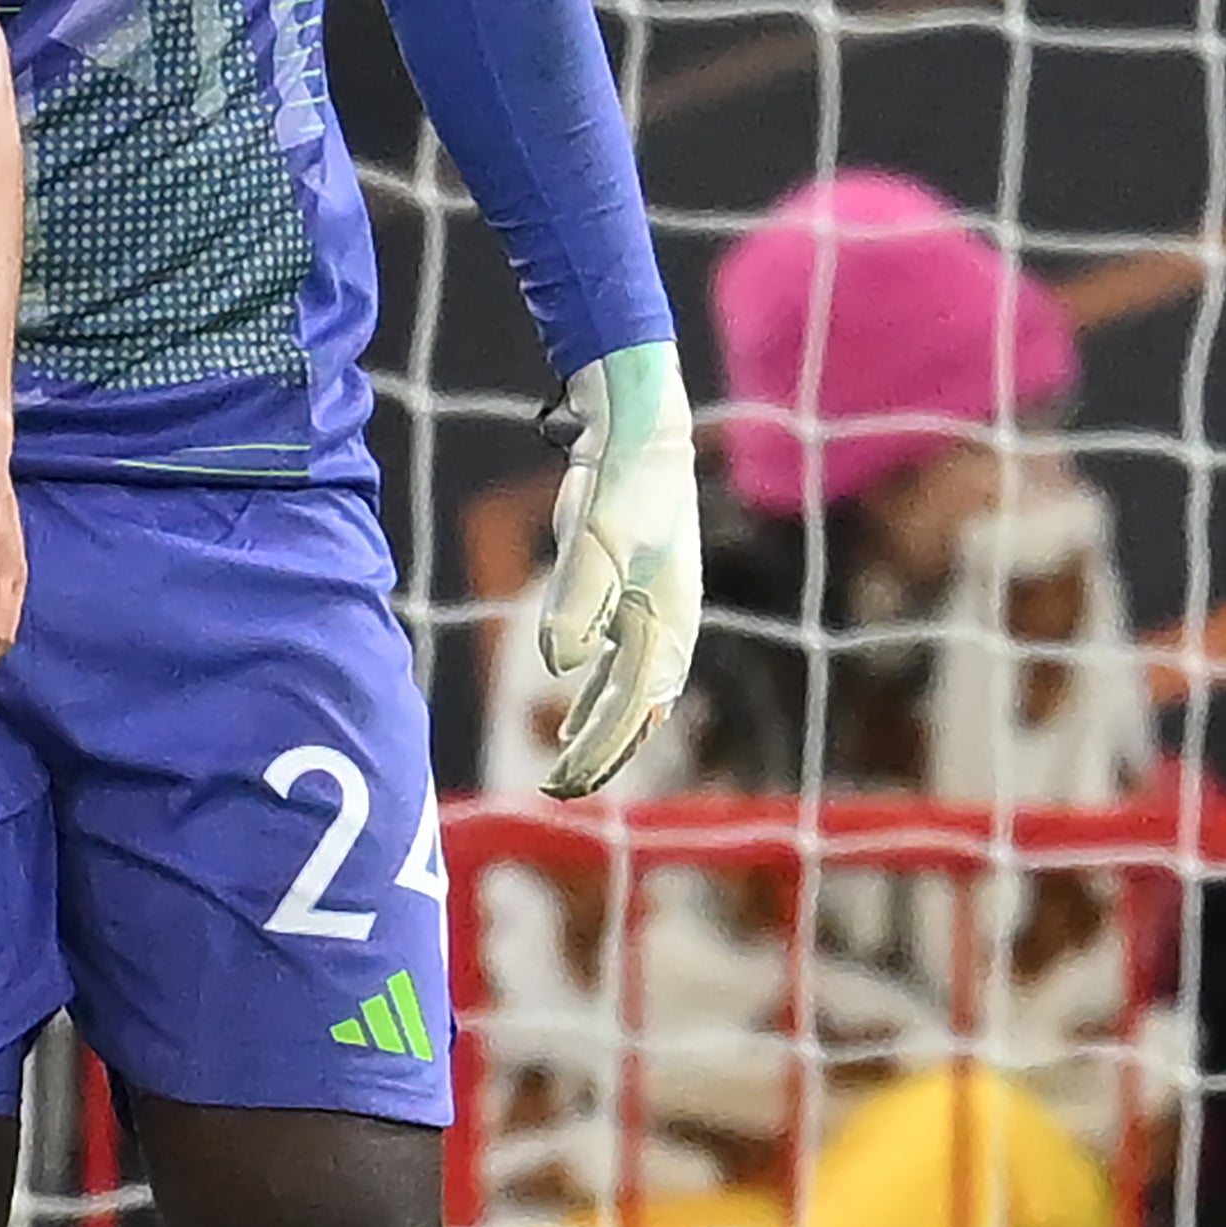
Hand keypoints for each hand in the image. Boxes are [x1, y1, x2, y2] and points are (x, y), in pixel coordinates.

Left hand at [539, 339, 701, 795]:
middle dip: (600, 755)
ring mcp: (652, 616)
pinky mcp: (630, 602)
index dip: (601, 748)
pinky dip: (596, 701)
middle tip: (557, 791)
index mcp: (668, 621)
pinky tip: (570, 723)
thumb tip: (560, 665)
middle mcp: (668, 627)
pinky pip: (618, 669)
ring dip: (599, 735)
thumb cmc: (623, 483)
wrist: (638, 434)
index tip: (564, 780)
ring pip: (629, 696)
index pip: (635, 705)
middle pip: (637, 712)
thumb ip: (576, 600)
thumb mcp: (595, 538)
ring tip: (565, 774)